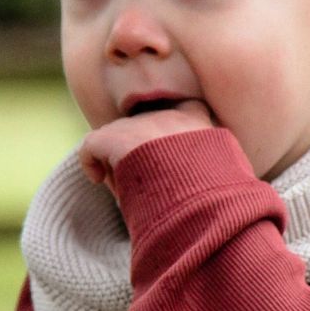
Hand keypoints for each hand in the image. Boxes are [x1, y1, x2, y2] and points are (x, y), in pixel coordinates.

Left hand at [78, 99, 214, 195]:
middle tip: (142, 183)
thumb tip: (195, 179)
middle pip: (143, 127)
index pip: (185, 109)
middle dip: (139, 151)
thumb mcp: (219, 175)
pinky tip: (97, 180)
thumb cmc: (213, 199)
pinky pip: (92, 145)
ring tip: (126, 189)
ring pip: (118, 137)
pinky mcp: (117, 138)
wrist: (200, 201)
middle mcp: (167, 117)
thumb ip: (207, 164)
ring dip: (118, 160)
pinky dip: (90, 161)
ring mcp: (140, 125)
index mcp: (198, 123)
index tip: (166, 157)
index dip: (168, 133)